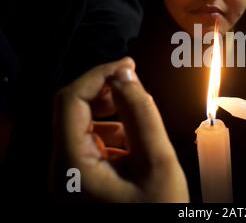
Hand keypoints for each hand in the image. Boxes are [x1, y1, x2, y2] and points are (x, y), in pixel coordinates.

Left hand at [51, 57, 188, 201]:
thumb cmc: (159, 213)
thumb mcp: (158, 164)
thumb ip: (142, 115)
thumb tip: (127, 74)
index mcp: (72, 166)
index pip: (70, 100)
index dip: (98, 74)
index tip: (129, 66)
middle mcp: (59, 171)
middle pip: (71, 112)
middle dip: (104, 93)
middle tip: (135, 87)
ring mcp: (66, 179)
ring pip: (80, 129)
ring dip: (110, 116)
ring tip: (140, 124)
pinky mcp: (77, 183)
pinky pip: (88, 147)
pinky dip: (111, 136)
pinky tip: (133, 148)